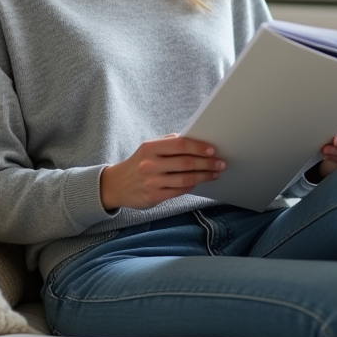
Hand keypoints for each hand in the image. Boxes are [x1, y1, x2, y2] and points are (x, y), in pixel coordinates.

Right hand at [100, 134, 224, 210]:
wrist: (116, 185)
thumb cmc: (138, 164)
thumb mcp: (147, 148)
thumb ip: (167, 143)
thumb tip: (194, 139)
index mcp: (149, 148)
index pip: (179, 145)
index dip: (198, 147)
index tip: (212, 149)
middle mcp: (150, 165)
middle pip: (185, 163)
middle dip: (207, 163)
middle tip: (220, 163)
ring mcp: (152, 182)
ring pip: (185, 179)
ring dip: (204, 176)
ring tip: (215, 173)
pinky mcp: (154, 197)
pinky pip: (179, 191)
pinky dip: (192, 186)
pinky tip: (200, 182)